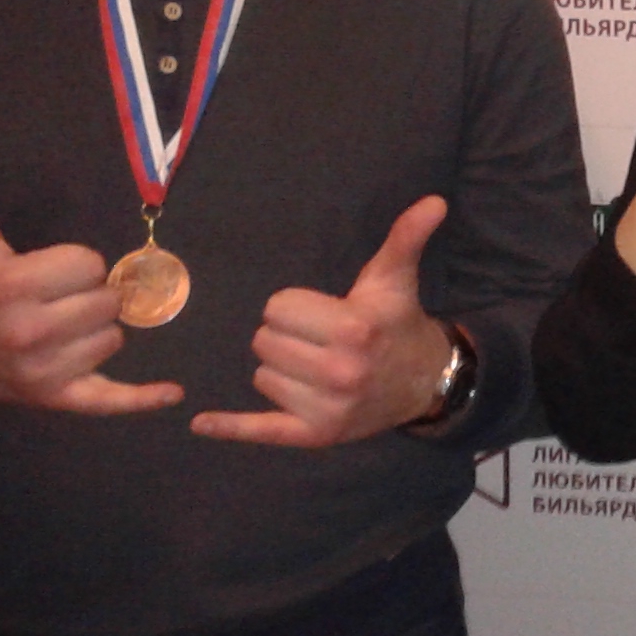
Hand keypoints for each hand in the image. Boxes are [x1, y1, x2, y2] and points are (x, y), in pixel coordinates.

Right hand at [0, 140, 182, 420]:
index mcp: (11, 286)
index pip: (90, 265)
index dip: (74, 264)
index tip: (46, 272)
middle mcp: (29, 331)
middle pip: (108, 301)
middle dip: (87, 296)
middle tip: (51, 300)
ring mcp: (44, 370)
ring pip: (113, 338)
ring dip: (95, 331)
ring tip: (56, 329)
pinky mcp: (56, 399)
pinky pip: (111, 400)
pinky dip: (142, 398)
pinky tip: (172, 392)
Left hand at [191, 196, 455, 447]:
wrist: (424, 381)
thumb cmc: (397, 323)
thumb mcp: (395, 278)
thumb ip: (406, 237)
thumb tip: (435, 201)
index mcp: (353, 328)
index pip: (277, 308)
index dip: (296, 307)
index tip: (325, 314)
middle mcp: (340, 372)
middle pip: (265, 341)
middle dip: (287, 336)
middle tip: (320, 340)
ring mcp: (327, 408)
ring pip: (262, 376)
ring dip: (281, 369)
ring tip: (317, 368)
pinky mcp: (315, 435)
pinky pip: (260, 429)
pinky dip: (229, 427)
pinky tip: (201, 422)